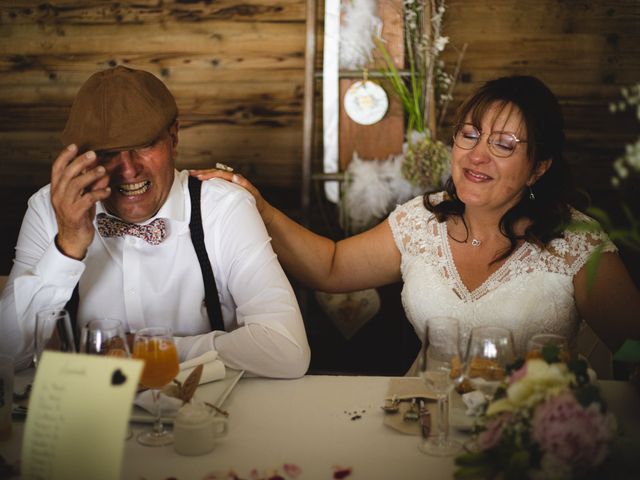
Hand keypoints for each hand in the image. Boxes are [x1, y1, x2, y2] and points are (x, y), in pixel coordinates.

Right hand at [50, 144, 110, 258]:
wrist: (73, 240)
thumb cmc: (78, 217)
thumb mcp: (83, 198)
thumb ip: (90, 186)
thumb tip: (103, 172)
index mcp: (57, 189)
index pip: (57, 168)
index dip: (64, 156)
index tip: (75, 145)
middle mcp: (58, 195)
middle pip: (67, 173)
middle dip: (80, 161)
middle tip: (93, 154)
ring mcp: (65, 205)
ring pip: (76, 184)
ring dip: (90, 175)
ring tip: (103, 170)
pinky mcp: (75, 214)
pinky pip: (87, 199)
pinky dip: (98, 193)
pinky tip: (107, 191)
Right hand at [189, 167, 273, 224]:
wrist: (263, 214)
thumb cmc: (259, 205)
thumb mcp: (254, 195)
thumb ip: (246, 186)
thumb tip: (236, 176)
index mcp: (237, 180)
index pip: (220, 174)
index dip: (209, 174)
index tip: (199, 177)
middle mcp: (232, 182)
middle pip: (215, 174)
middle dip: (202, 173)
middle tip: (190, 174)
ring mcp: (230, 187)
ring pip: (214, 180)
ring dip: (203, 177)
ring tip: (190, 177)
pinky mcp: (228, 194)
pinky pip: (216, 188)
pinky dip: (207, 186)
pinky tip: (199, 187)